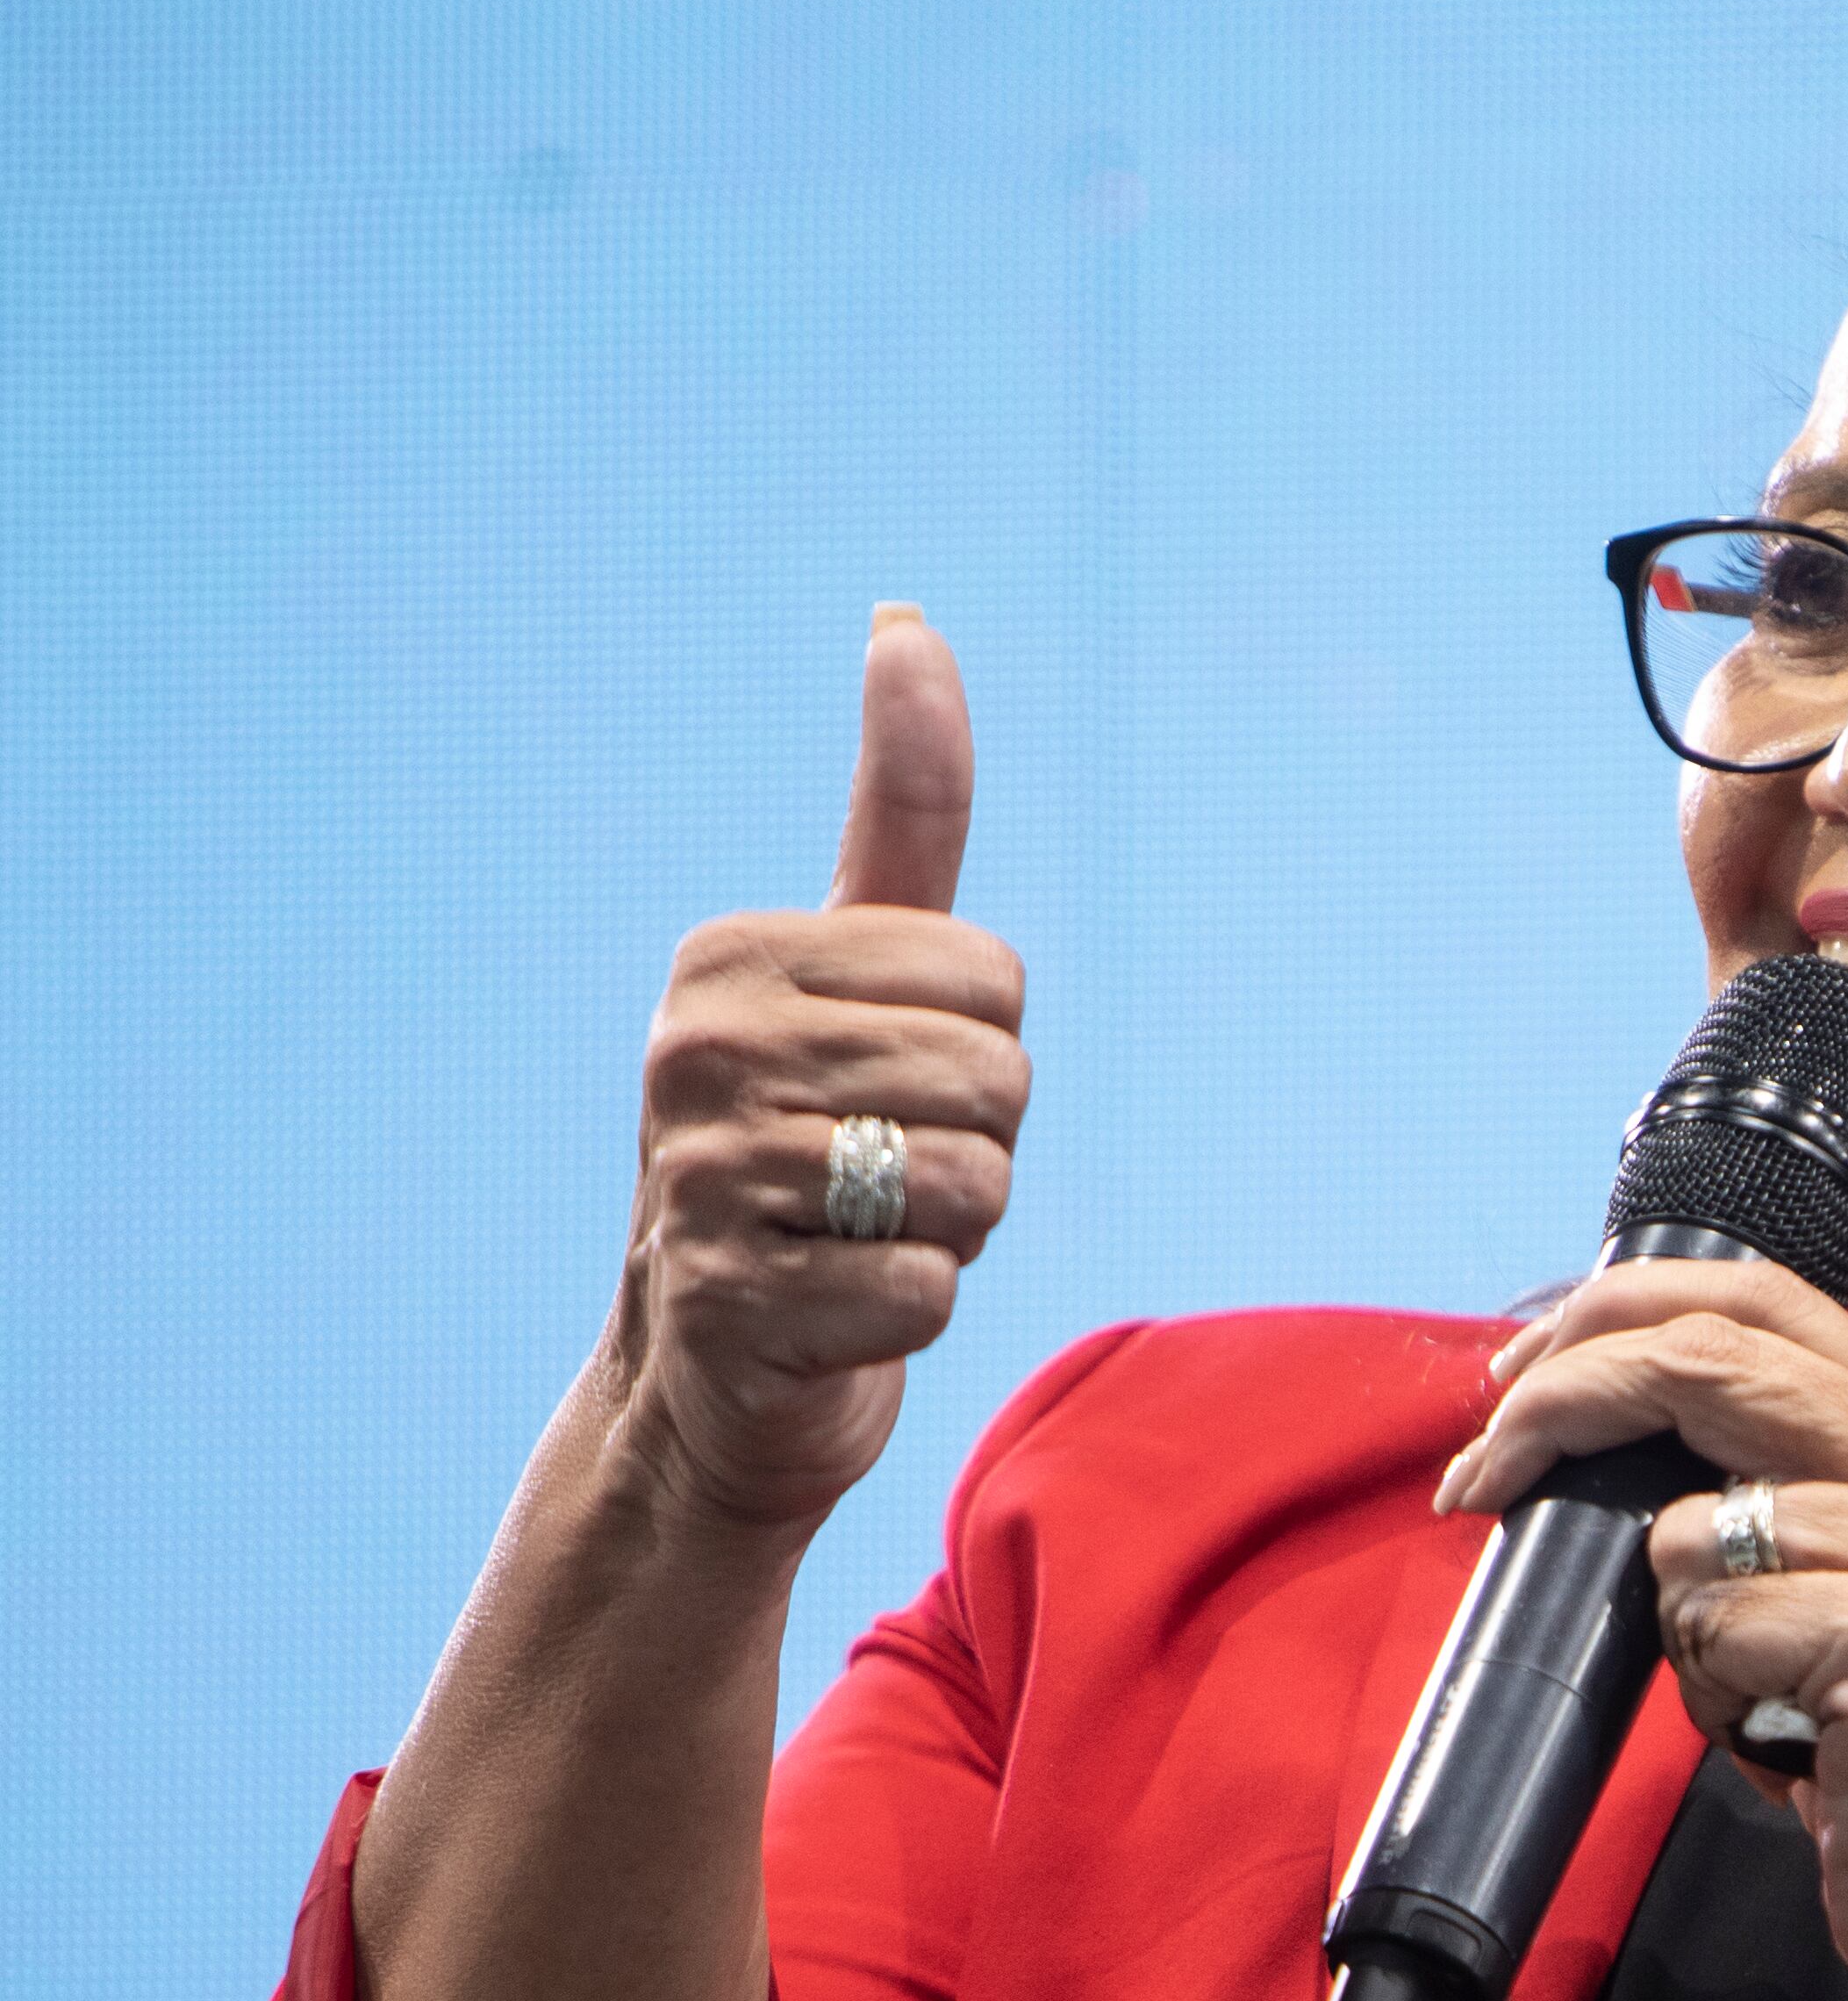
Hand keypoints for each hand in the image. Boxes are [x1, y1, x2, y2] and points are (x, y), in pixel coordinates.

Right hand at [603, 608, 1029, 1532]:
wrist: (718, 1377)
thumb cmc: (818, 1148)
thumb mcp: (859, 972)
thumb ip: (901, 810)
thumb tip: (905, 623)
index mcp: (731, 958)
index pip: (994, 979)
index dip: (979, 1049)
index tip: (883, 1087)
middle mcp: (697, 1051)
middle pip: (997, 1076)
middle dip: (977, 1143)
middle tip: (879, 1179)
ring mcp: (705, 1180)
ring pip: (976, 1181)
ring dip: (954, 1231)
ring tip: (861, 1239)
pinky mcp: (735, 1306)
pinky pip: (933, 1289)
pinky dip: (916, 1313)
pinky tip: (837, 1313)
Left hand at [1434, 1262, 1847, 2000]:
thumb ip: (1778, 1497)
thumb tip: (1605, 1443)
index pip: (1757, 1294)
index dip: (1620, 1310)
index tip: (1523, 1368)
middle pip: (1703, 1356)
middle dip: (1561, 1397)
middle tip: (1478, 1469)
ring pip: (1684, 1531)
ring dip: (1675, 1634)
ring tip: (1756, 1700)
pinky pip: (1710, 1631)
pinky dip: (1712, 1700)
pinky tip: (1787, 1743)